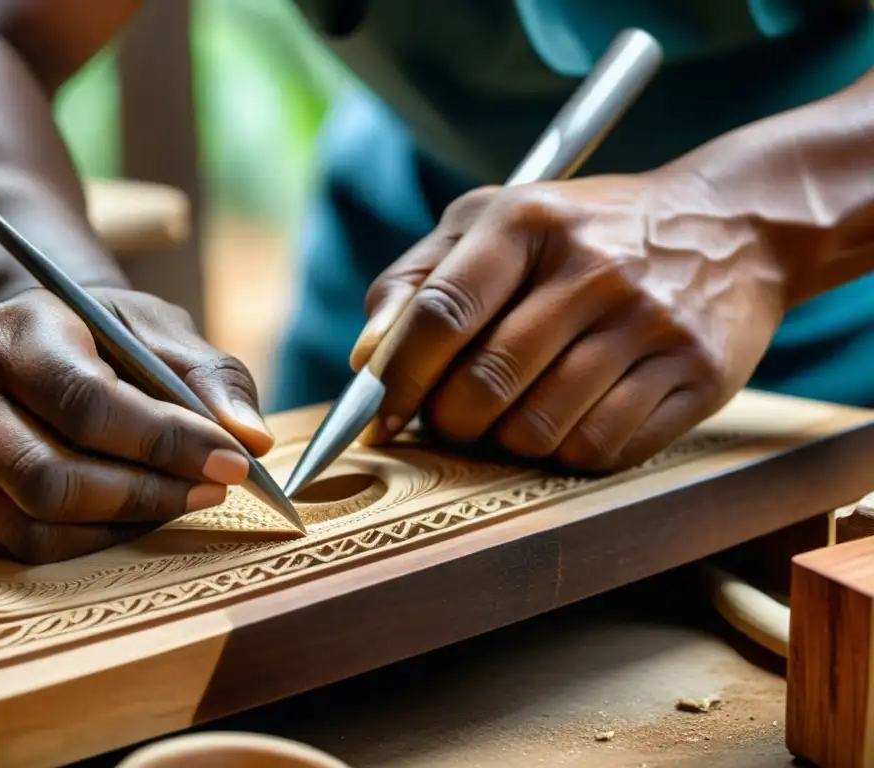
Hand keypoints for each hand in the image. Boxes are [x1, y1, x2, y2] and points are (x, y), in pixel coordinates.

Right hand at [0, 287, 272, 563]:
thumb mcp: (157, 330)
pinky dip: (90, 543)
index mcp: (1, 334)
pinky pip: (22, 548)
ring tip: (179, 498)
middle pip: (54, 479)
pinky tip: (131, 516)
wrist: (32, 340)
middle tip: (213, 489)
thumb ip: (210, 378)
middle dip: (149, 494)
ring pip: (37, 525)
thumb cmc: (101, 334)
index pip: (87, 405)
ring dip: (126, 525)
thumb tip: (251, 441)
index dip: (167, 443)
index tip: (233, 463)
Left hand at [351, 170, 786, 469]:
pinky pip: (600, 450)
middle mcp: (594, 269)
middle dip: (449, 420)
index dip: (398, 379)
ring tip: (514, 415)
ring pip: (538, 431)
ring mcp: (650, 324)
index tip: (380, 416)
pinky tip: (571, 418)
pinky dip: (568, 452)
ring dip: (507, 441)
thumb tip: (367, 359)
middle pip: (484, 385)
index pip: (441, 314)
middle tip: (454, 417)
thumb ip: (417, 280)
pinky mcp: (696, 375)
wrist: (729, 227)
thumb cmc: (583, 233)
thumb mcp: (495, 222)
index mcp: (529, 222)